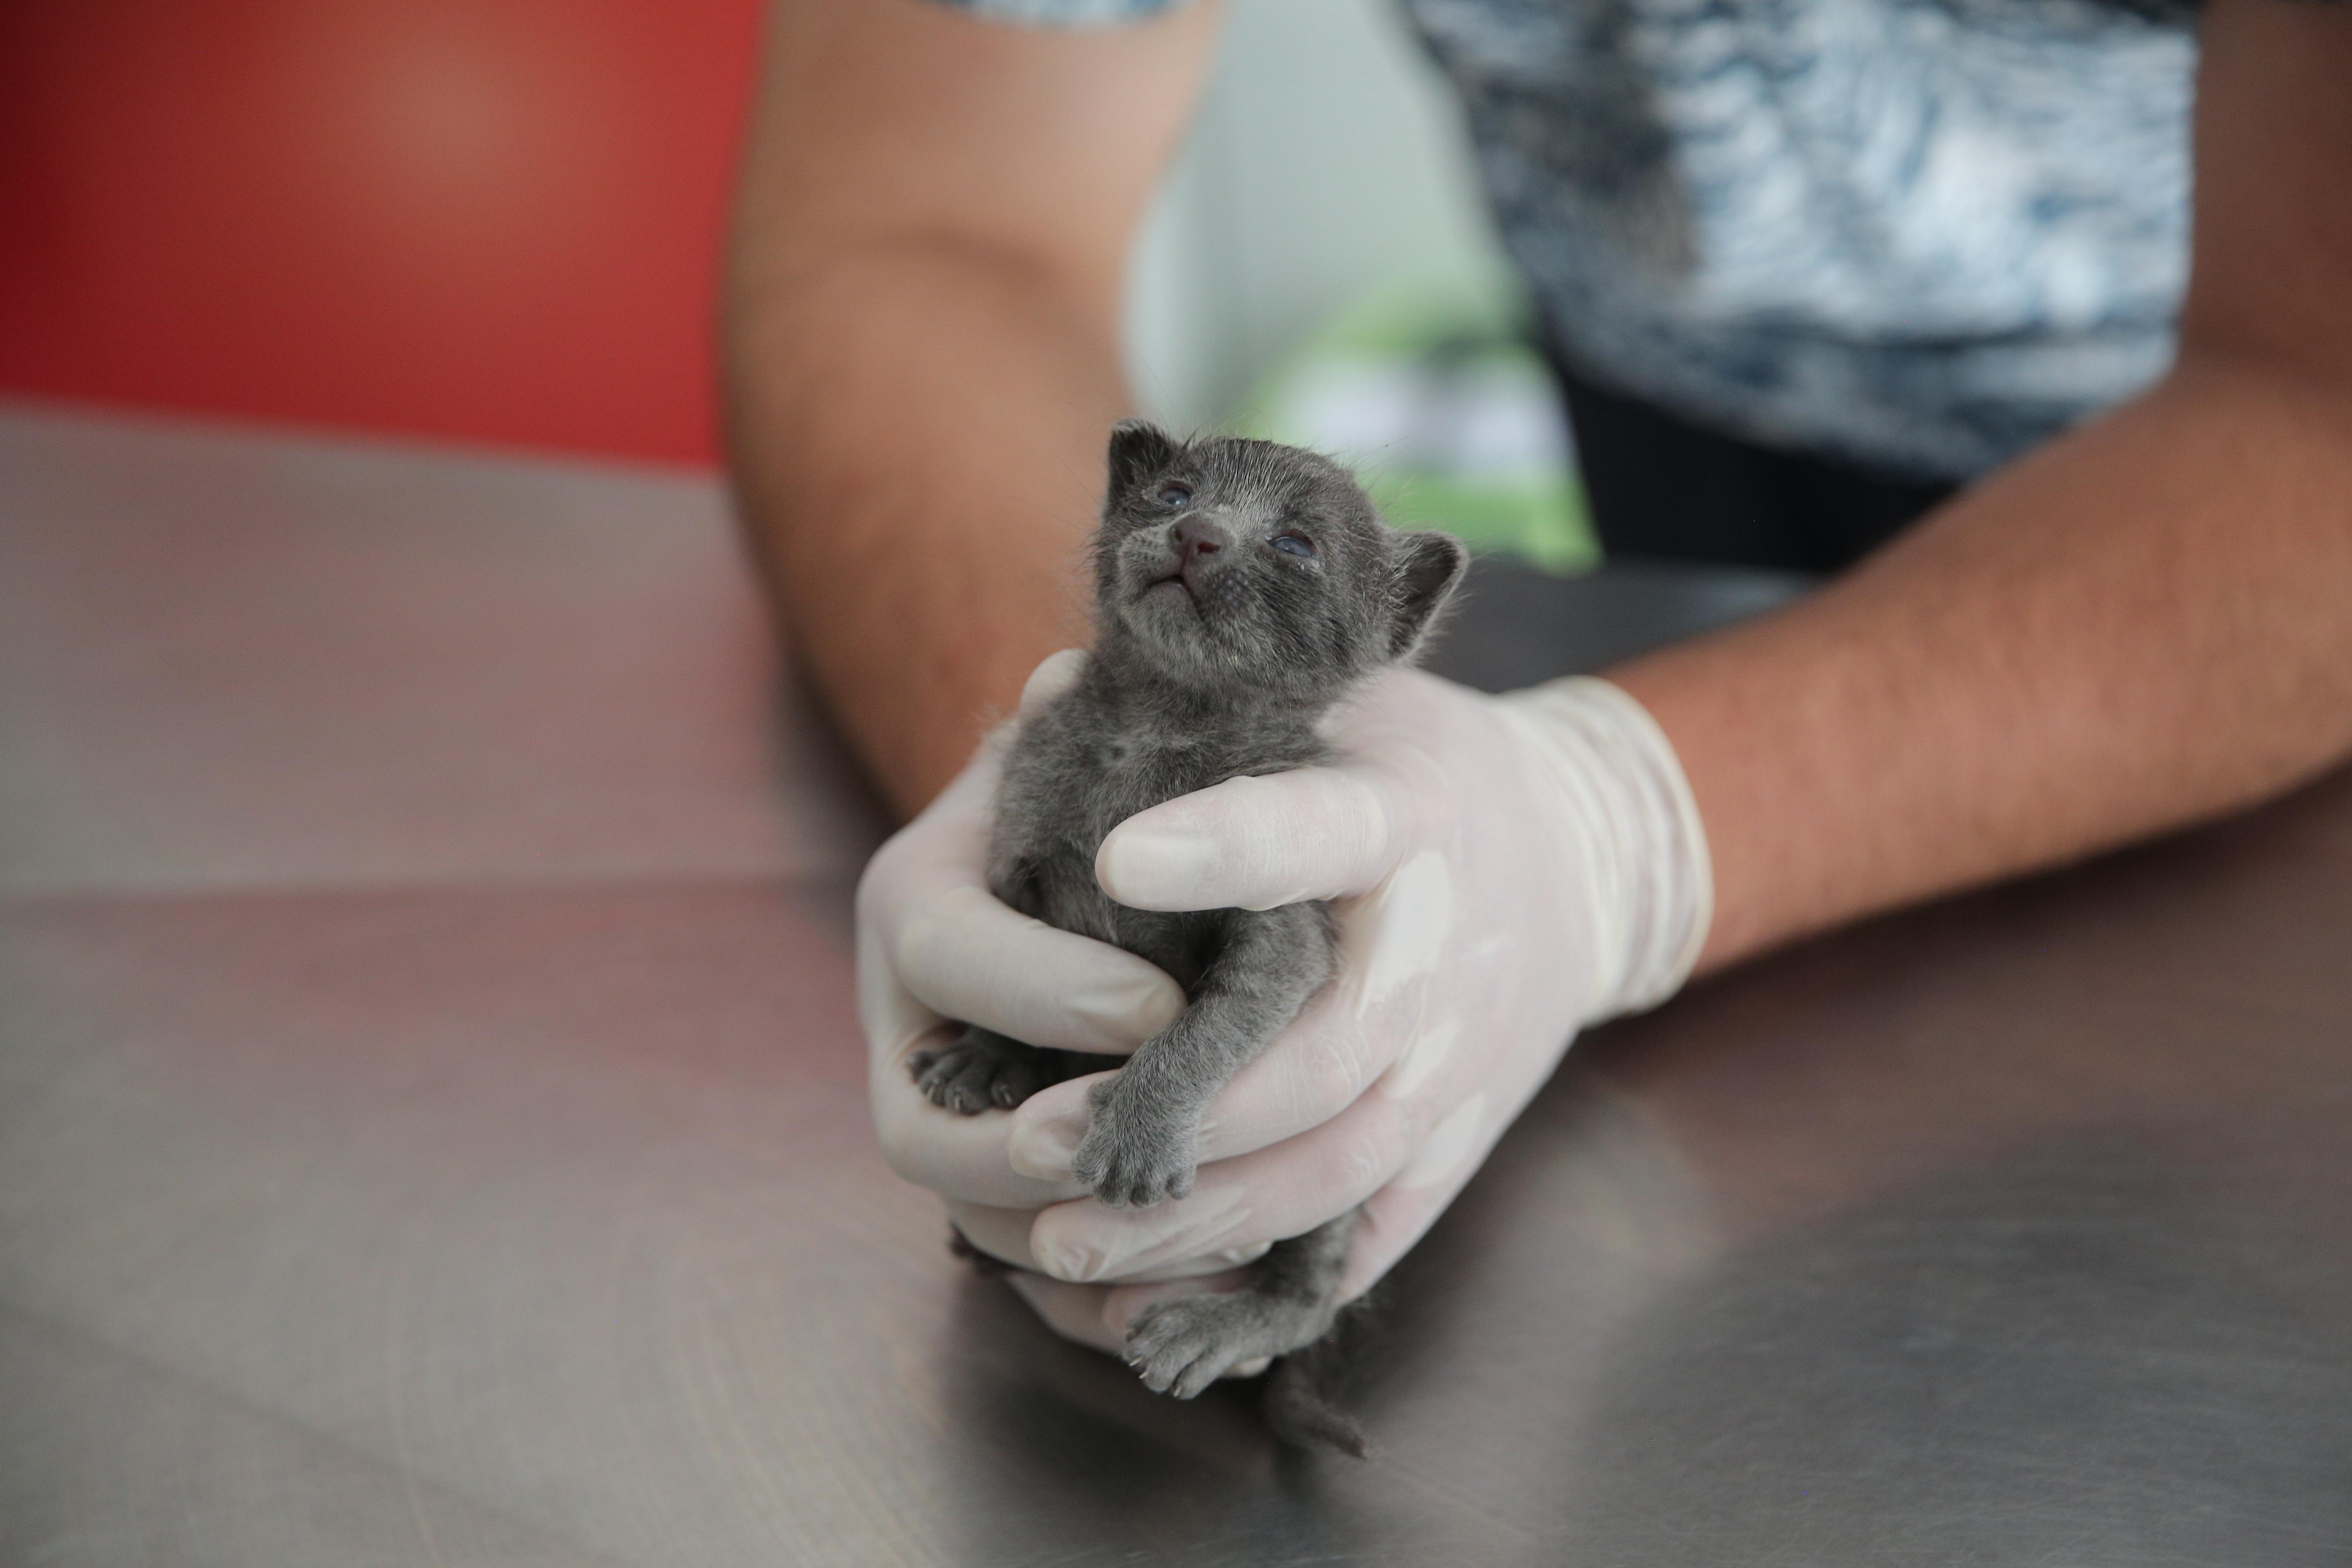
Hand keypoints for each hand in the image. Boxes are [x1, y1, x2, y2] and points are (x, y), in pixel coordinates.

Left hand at [858, 654, 1709, 1357]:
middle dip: (1179, 1114)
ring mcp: (1455, 1068)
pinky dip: (1260, 1286)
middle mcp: (1440, 955)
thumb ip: (1218, 701)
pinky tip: (1147, 1305)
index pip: (1320, 828)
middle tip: (1036, 1140)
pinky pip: (1361, 1241)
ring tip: (1062, 1238)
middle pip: (1316, 1063)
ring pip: (1328, 1173)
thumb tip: (1050, 681)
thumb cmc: (1412, 768)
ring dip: (1197, 1220)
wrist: (1575, 858)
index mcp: (1408, 813)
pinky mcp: (1454, 1147)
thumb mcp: (1344, 695)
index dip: (1228, 846)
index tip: (1118, 858)